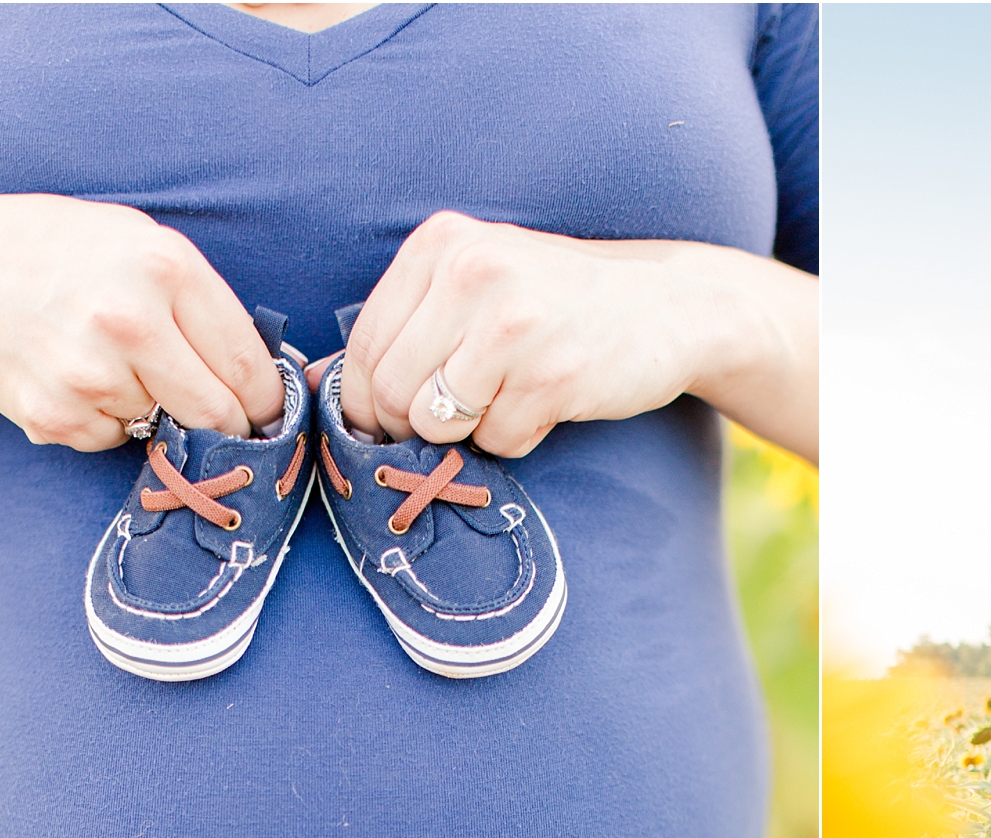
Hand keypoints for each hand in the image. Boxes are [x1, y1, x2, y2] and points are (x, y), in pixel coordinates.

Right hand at [0, 196, 279, 445]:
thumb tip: (268, 379)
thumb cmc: (66, 255)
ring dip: (155, 411)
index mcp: (165, 270)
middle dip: (227, 422)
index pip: (248, 365)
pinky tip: (75, 378)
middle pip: (218, 412)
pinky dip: (106, 421)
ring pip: (165, 426)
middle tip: (218, 414)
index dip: (267, 401)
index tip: (268, 412)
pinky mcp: (58, 414)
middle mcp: (130, 322)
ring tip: (113, 364)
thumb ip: (204, 305)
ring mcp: (90, 373)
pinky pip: (114, 439)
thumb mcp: (143, 246)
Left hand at [338, 211, 817, 460]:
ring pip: (439, 423)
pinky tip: (545, 403)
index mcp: (441, 244)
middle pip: (393, 393)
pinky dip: (516, 438)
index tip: (391, 421)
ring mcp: (516, 324)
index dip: (367, 402)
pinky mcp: (554, 375)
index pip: (364, 348)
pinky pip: (497, 440)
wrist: (667, 306)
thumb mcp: (475, 285)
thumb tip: (322, 386)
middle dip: (416, 426)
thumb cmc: (556, 303)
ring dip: (470, 432)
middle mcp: (473, 273)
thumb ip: (407, 324)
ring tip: (506, 400)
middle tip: (456, 419)